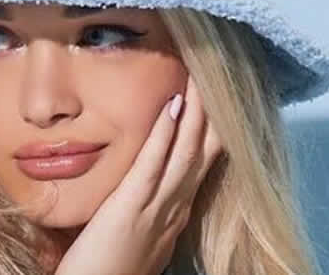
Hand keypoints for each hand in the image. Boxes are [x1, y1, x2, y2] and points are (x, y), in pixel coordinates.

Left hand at [54, 75, 223, 274]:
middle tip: (217, 72)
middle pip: (204, 150)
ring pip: (187, 152)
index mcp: (177, 210)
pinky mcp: (131, 208)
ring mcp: (158, 208)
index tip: (216, 94)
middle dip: (213, 111)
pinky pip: (152, 166)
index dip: (213, 126)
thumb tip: (145, 184)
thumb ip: (146, 207)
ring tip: (201, 76)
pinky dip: (164, 135)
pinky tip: (172, 107)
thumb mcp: (140, 233)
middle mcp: (177, 206)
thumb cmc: (110, 269)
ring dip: (197, 112)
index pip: (203, 160)